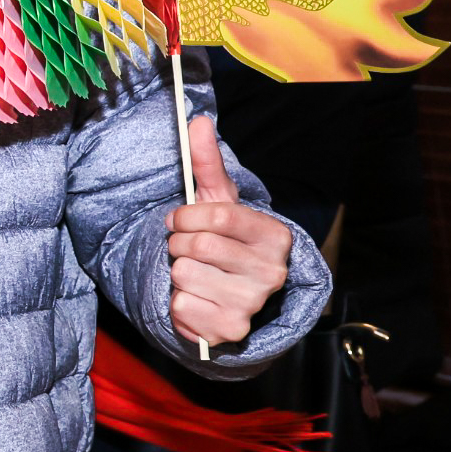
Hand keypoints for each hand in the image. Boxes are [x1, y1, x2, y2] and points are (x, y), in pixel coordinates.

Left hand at [166, 116, 290, 347]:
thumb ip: (207, 164)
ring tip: (195, 274)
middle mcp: (272, 272)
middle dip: (178, 244)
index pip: (218, 216)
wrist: (225, 298)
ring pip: (184, 275)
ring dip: (177, 273)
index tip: (179, 220)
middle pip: (197, 246)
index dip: (186, 216)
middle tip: (186, 249)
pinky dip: (177, 302)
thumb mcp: (217, 203)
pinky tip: (196, 300)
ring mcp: (254, 304)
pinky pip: (180, 306)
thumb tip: (197, 120)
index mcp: (274, 236)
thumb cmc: (221, 244)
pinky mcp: (230, 331)